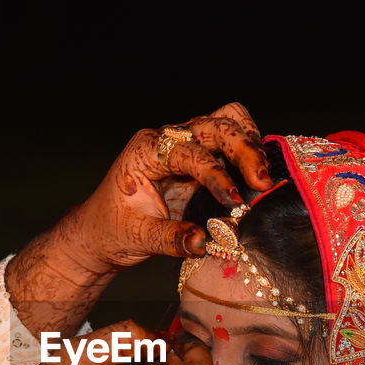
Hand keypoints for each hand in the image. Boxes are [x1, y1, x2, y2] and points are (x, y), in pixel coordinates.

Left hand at [5, 103, 272, 338]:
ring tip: (262, 176)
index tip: (232, 199)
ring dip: (249, 144)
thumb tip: (202, 242)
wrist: (102, 230)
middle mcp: (167, 140)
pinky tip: (256, 175)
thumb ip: (170, 239)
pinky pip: (228, 141)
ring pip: (225, 122)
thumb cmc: (113, 229)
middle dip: (242, 148)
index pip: (188, 151)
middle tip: (261, 181)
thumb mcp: (137, 238)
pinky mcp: (199, 158)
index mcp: (146, 152)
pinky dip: (247, 151)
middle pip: (214, 125)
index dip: (214, 173)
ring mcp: (184, 146)